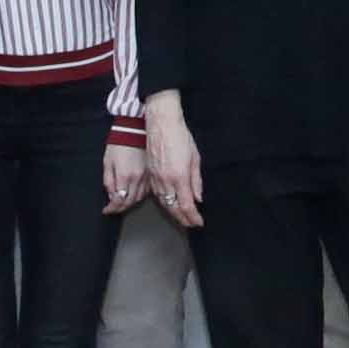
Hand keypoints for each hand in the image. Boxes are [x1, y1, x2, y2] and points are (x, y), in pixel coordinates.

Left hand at [101, 141, 148, 213]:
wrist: (134, 129)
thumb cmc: (119, 143)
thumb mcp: (107, 162)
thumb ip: (108, 181)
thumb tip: (111, 196)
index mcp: (124, 175)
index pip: (118, 201)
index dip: (111, 208)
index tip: (107, 210)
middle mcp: (138, 178)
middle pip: (130, 202)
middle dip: (120, 208)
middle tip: (114, 208)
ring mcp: (147, 176)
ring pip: (140, 198)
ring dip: (130, 203)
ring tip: (123, 202)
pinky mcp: (152, 173)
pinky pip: (147, 190)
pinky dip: (140, 195)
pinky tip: (135, 194)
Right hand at [144, 100, 206, 228]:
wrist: (161, 123)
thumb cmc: (180, 136)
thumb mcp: (194, 158)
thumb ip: (196, 180)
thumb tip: (198, 197)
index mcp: (179, 177)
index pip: (186, 205)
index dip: (193, 217)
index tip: (199, 222)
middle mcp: (166, 180)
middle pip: (173, 207)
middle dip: (183, 219)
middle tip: (190, 224)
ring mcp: (155, 178)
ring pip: (164, 202)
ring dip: (173, 213)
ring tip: (181, 218)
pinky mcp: (149, 174)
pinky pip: (156, 194)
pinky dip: (164, 203)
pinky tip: (168, 205)